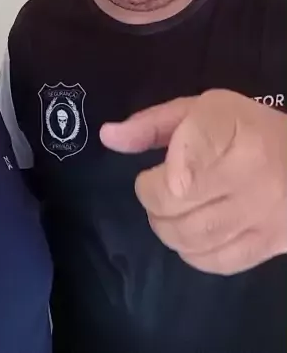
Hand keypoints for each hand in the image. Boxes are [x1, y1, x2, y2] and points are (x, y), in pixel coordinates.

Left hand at [100, 90, 286, 273]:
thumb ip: (152, 123)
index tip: (159, 170)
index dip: (167, 171)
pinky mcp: (266, 245)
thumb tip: (107, 136)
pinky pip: (215, 262)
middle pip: (175, 202)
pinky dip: (192, 253)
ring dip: (166, 228)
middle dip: (152, 199)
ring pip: (191, 237)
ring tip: (170, 211)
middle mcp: (246, 177)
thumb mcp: (201, 110)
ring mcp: (258, 216)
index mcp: (230, 133)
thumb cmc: (246, 129)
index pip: (189, 158)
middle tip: (156, 188)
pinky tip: (191, 235)